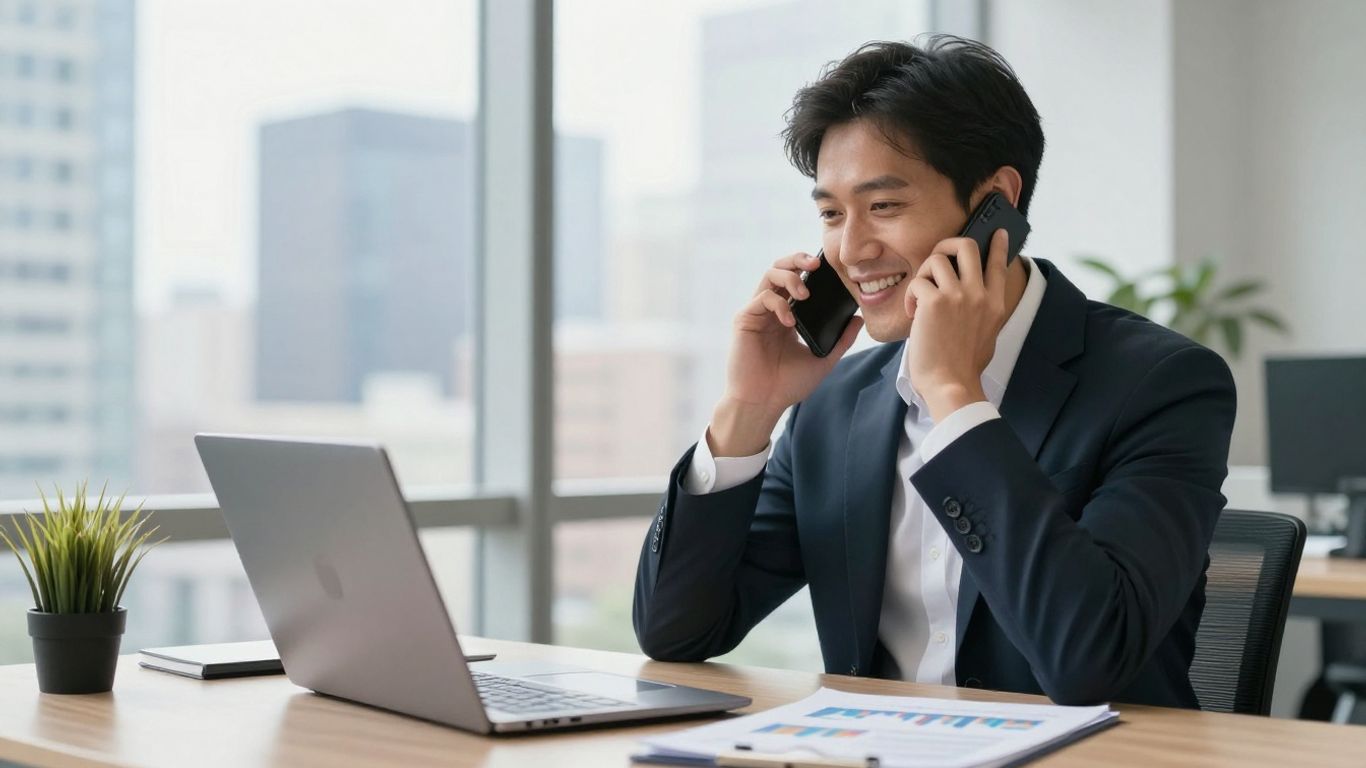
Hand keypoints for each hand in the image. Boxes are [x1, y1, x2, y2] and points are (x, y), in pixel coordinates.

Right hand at [711, 252, 863, 455]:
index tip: (829, 269)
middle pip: (781, 269)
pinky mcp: (745, 319)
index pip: (797, 280)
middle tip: (817, 264)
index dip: (810, 269)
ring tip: (805, 292)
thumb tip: (859, 319)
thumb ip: (841, 340)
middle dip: (798, 259)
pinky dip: (779, 303)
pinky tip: (790, 321)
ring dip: (790, 276)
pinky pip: (763, 297)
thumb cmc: (788, 385)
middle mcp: (771, 310)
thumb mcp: (822, 359)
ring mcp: (757, 313)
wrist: (764, 403)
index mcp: (787, 316)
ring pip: (770, 275)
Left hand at [903, 229, 1009, 421]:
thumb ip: (983, 313)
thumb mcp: (986, 335)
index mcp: (995, 304)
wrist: (950, 384)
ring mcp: (958, 296)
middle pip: (967, 246)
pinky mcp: (934, 302)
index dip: (999, 245)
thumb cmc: (963, 367)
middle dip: (947, 245)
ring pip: (936, 259)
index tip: (998, 233)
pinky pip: (917, 282)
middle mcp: (979, 295)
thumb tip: (975, 301)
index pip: (999, 264)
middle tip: (937, 257)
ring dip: (923, 276)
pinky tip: (911, 315)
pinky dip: (910, 297)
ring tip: (919, 298)